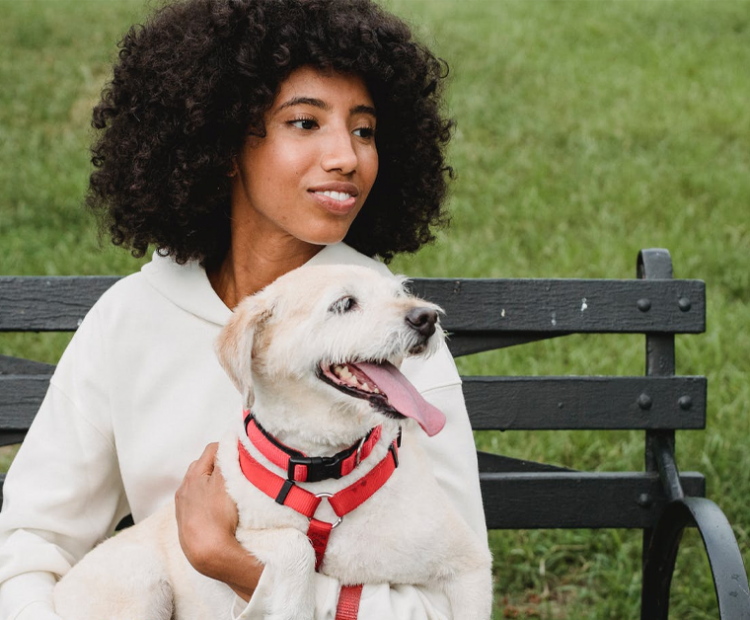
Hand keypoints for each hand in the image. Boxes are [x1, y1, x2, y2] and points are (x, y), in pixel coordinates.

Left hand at [175, 442, 262, 600]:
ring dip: (213, 484)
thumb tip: (230, 439)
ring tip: (230, 491)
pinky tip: (219, 509)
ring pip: (200, 486)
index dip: (229, 448)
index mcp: (192, 474)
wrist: (207, 552)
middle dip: (220, 465)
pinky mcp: (186, 523)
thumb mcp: (226, 480)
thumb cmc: (217, 514)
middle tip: (238, 471)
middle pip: (204, 466)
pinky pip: (198, 503)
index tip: (243, 454)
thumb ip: (227, 457)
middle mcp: (184, 488)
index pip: (212, 449)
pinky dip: (209, 500)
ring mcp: (183, 507)